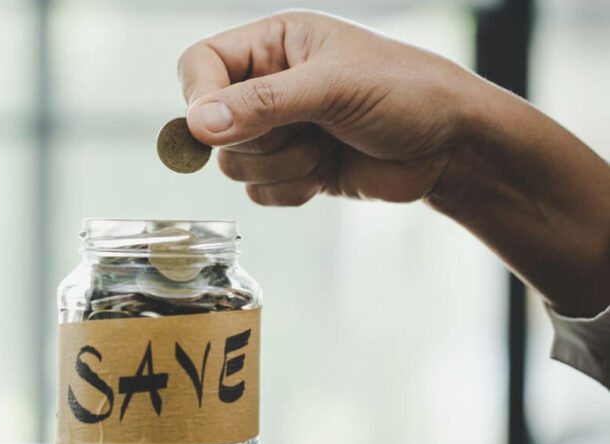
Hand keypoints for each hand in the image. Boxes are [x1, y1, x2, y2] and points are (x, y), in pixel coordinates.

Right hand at [178, 10, 486, 205]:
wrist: (454, 147)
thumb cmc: (408, 94)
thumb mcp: (334, 87)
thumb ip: (262, 103)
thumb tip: (198, 124)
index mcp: (274, 42)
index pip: (200, 64)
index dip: (199, 97)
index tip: (213, 126)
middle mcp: (269, 82)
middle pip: (210, 124)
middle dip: (260, 139)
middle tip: (308, 129)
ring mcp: (279, 128)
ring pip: (233, 164)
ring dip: (281, 166)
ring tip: (326, 148)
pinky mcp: (292, 168)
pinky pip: (257, 192)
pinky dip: (291, 190)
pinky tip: (328, 172)